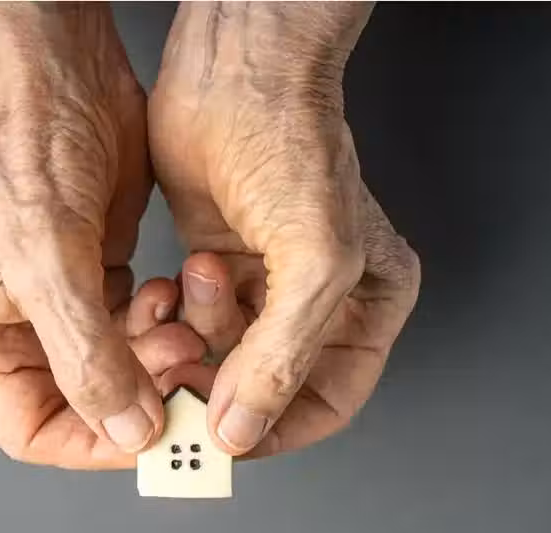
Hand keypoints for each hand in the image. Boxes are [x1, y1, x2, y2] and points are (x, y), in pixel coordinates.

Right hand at [0, 3, 175, 466]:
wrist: (66, 81)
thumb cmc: (31, 149)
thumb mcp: (50, 263)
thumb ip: (88, 358)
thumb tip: (126, 430)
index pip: (28, 429)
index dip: (92, 444)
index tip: (149, 436)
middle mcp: (6, 328)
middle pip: (78, 403)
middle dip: (135, 392)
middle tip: (180, 367)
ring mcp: (54, 307)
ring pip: (114, 370)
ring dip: (154, 358)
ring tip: (182, 328)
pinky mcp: (92, 281)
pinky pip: (133, 333)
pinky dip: (158, 327)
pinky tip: (171, 301)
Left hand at [149, 3, 420, 456]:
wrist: (236, 76)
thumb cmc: (294, 144)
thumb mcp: (315, 261)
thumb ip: (282, 357)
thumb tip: (245, 428)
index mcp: (368, 303)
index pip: (327, 400)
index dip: (280, 429)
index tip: (232, 439)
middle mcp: (319, 302)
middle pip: (270, 383)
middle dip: (228, 381)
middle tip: (192, 374)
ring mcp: (266, 286)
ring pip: (225, 355)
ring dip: (202, 334)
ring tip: (202, 279)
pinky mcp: (219, 267)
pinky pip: (195, 322)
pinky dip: (182, 312)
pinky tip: (186, 272)